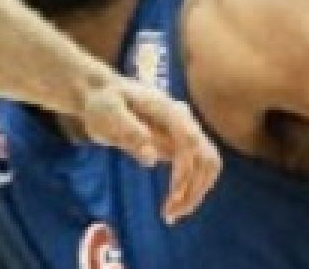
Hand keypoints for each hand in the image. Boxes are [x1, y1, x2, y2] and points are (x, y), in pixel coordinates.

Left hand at [76, 76, 221, 222]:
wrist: (102, 94)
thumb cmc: (104, 102)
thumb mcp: (109, 113)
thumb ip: (129, 132)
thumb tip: (151, 158)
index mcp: (169, 110)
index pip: (189, 142)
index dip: (185, 171)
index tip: (171, 196)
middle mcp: (184, 120)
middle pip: (206, 157)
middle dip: (194, 188)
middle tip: (170, 214)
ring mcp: (184, 132)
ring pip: (207, 165)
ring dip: (195, 192)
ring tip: (172, 214)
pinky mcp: (179, 144)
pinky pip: (196, 168)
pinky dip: (191, 189)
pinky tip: (174, 204)